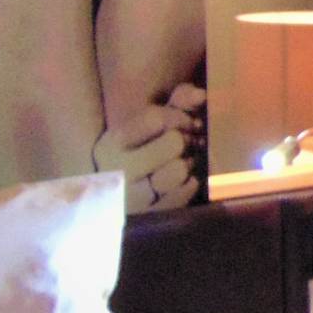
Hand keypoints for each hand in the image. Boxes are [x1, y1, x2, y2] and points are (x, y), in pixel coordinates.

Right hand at [93, 95, 197, 213]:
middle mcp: (117, 170)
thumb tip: (201, 96)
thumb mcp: (154, 123)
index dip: (177, 117)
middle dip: (183, 142)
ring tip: (179, 165)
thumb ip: (179, 100)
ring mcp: (132, 198)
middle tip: (182, 147)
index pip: (155, 118)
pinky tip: (182, 182)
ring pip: (179, 170)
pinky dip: (190, 184)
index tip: (180, 124)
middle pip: (173, 142)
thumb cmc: (145, 153)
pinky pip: (185, 193)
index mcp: (111, 144)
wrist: (122, 201)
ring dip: (187, 165)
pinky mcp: (150, 217)